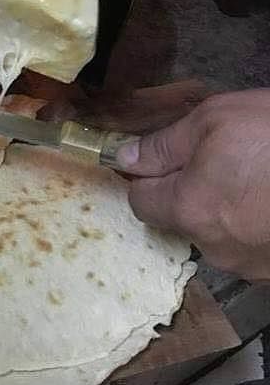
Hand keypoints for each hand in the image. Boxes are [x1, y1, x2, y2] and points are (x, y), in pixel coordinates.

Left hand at [117, 91, 269, 280]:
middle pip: (179, 219)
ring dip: (225, 209)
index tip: (158, 159)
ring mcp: (250, 264)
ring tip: (256, 177)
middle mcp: (215, 247)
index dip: (145, 177)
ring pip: (216, 233)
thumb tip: (126, 159)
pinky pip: (250, 245)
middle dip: (189, 191)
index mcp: (190, 209)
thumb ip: (164, 144)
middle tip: (220, 158)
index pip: (139, 202)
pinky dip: (255, 224)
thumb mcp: (215, 120)